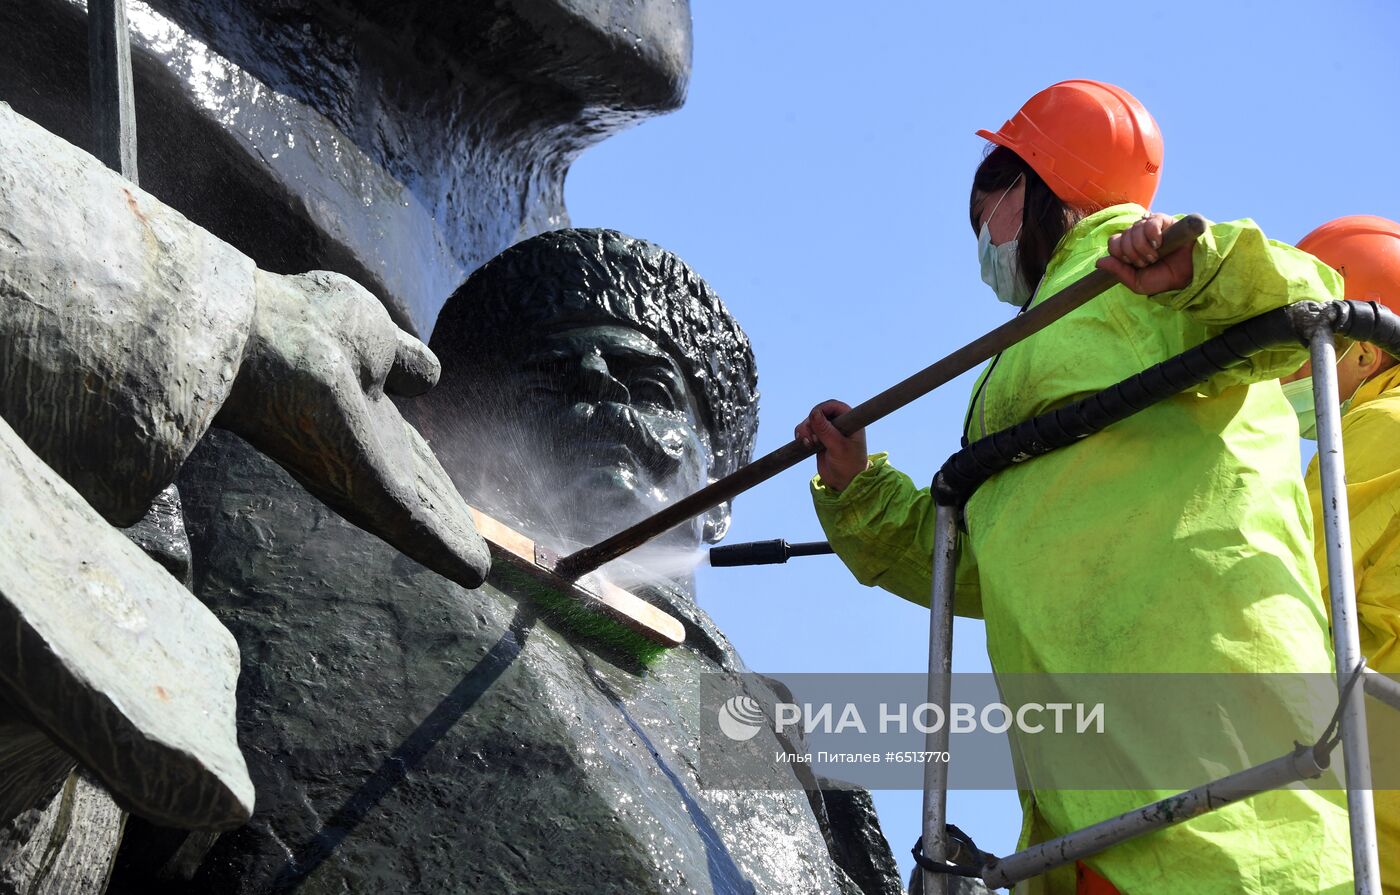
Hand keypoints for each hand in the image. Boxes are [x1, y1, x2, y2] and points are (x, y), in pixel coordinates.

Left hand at [216, 270, 489, 587]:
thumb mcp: (374, 334)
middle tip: (474, 558)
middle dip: (446, 523)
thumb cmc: (302, 325)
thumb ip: (404, 361)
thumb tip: (430, 377)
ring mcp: (361, 473)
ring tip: (478, 574)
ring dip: (449, 545)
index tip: (460, 505)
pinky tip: (474, 573)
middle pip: (414, 495)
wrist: (264, 334)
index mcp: (360, 413)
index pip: (408, 456)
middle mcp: (359, 451)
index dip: (437, 481)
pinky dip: (444, 551)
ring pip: (416, 520)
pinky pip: (411, 528)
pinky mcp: (364, 489)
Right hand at [794, 400, 867, 491]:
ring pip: (810, 421)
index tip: (813, 420)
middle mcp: (839, 422)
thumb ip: (826, 430)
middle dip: (810, 422)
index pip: (833, 405)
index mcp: (850, 420)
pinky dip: (801, 434)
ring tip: (808, 443)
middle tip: (809, 436)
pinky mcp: (819, 438)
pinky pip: (805, 430)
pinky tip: (804, 444)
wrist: (844, 482)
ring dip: (805, 429)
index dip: (820, 409)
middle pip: (818, 412)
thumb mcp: (838, 447)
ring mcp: (828, 430)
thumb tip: (813, 413)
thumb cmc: (849, 464)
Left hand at [1097, 213, 1192, 294]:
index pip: (1113, 242)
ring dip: (1143, 246)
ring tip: (1156, 255)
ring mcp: (1150, 227)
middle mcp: (1138, 235)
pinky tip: (1159, 243)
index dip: (1120, 253)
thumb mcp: (1138, 282)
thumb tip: (1098, 262)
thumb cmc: (1163, 278)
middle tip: (1148, 262)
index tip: (1134, 264)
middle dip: (1133, 254)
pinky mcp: (1164, 220)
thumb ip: (1118, 272)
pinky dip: (1152, 234)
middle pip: (1123, 236)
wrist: (1189, 274)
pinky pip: (1150, 221)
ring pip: (1134, 229)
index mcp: (1129, 248)